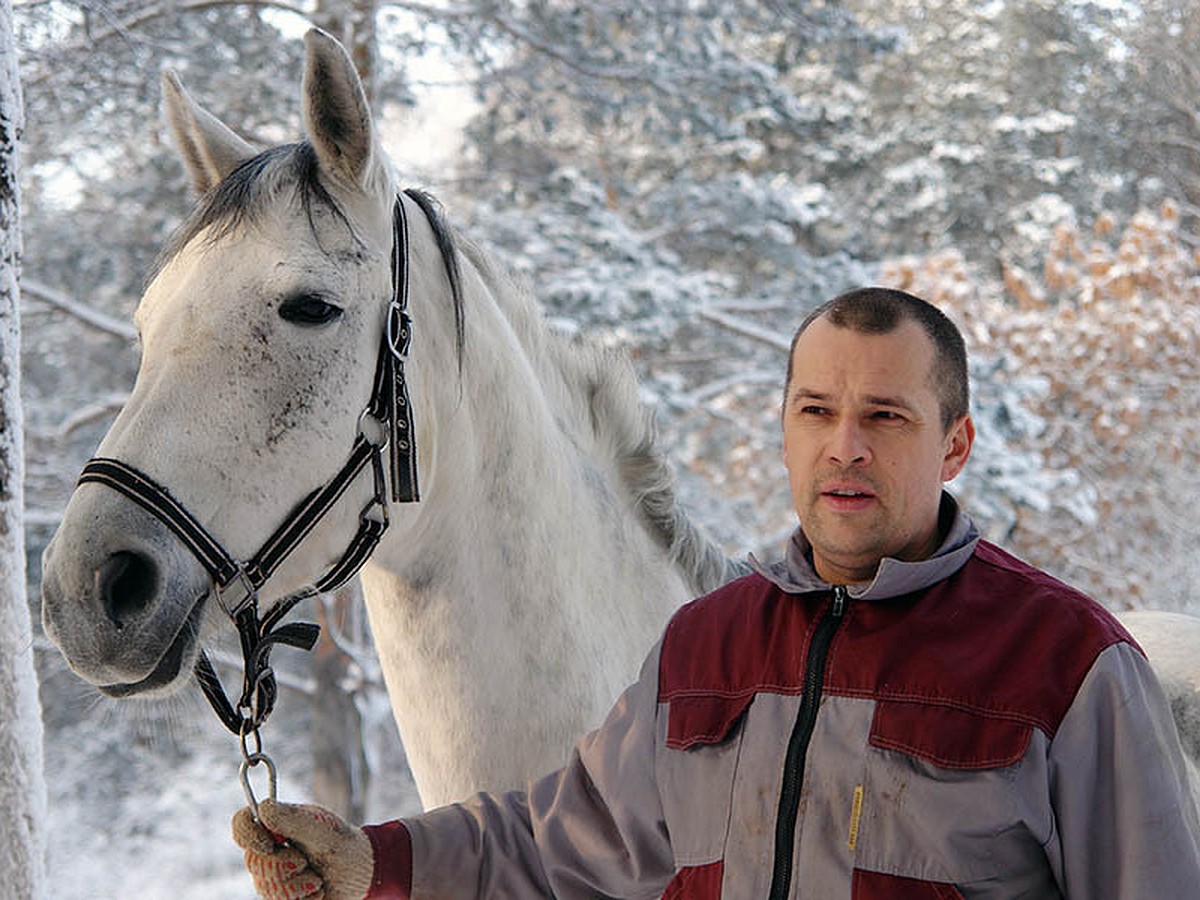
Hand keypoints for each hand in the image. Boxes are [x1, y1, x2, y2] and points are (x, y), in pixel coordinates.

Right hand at [232, 799, 374, 899]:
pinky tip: (316, 892)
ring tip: (317, 878)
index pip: (241, 823)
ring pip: (266, 887)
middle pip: (253, 861)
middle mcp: (267, 851)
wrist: (359, 873)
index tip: (269, 845)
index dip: (247, 835)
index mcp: (274, 826)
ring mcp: (270, 876)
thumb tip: (263, 809)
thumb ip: (293, 819)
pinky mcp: (280, 898)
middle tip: (305, 860)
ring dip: (299, 885)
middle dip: (284, 865)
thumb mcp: (322, 828)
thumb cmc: (341, 843)